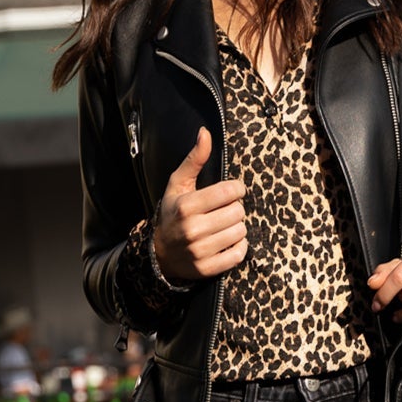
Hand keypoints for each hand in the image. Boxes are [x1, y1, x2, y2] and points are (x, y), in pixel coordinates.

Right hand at [153, 127, 247, 283]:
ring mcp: (200, 251)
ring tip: (222, 226)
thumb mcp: (178, 184)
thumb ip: (194, 159)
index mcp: (186, 206)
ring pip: (241, 231)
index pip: (230, 191)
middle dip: (234, 209)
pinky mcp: (208, 268)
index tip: (228, 192)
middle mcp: (192, 229)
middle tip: (221, 211)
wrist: (159, 254)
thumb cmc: (173, 213)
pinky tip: (225, 241)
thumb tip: (205, 133)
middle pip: (238, 212)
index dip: (235, 190)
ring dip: (236, 227)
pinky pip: (239, 253)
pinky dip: (238, 246)